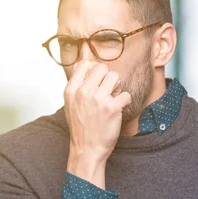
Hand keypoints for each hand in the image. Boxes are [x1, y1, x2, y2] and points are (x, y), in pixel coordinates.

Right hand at [64, 60, 131, 184]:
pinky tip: (118, 110)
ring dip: (117, 88)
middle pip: (102, 68)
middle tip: (107, 92)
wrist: (87, 149)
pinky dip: (125, 101)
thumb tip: (85, 50)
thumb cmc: (81, 125)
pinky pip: (126, 94)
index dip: (95, 70)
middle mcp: (83, 92)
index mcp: (71, 89)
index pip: (85, 63)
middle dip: (108, 78)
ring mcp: (97, 99)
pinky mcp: (111, 108)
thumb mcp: (72, 101)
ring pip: (115, 77)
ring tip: (112, 100)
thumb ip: (79, 78)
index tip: (98, 82)